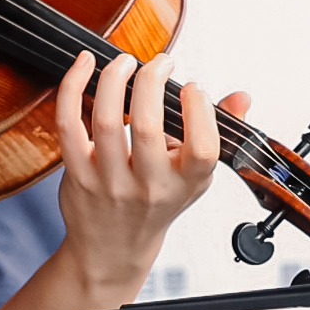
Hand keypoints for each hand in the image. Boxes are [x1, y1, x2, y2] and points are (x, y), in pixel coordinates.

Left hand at [51, 50, 240, 288]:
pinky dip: (73, 88)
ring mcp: (110, 181)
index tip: (193, 88)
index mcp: (185, 183)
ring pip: (107, 121)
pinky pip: (69, 124)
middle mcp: (149, 185)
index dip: (200, 110)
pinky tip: (83, 65)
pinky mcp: (77, 173)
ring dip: (115, 79)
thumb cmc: (156, 203)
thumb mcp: (195, 176)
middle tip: (159, 63)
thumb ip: (217, 132)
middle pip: (148, 126)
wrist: (112, 248)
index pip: (202, 148)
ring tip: (125, 61)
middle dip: (152, 80)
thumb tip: (240, 98)